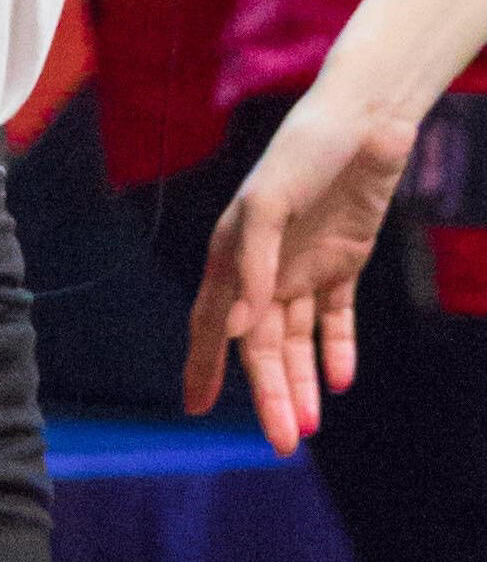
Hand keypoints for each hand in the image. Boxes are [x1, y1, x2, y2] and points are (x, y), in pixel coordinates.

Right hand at [181, 81, 421, 452]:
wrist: (364, 119)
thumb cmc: (306, 151)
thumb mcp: (269, 202)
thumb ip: (253, 262)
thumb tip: (237, 326)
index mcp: (233, 253)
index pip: (212, 322)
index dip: (203, 366)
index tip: (198, 408)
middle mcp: (263, 268)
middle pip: (261, 345)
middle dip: (271, 394)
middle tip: (285, 442)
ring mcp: (302, 267)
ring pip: (297, 339)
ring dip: (302, 381)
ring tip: (311, 427)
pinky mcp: (341, 262)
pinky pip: (336, 316)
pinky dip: (337, 347)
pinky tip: (341, 379)